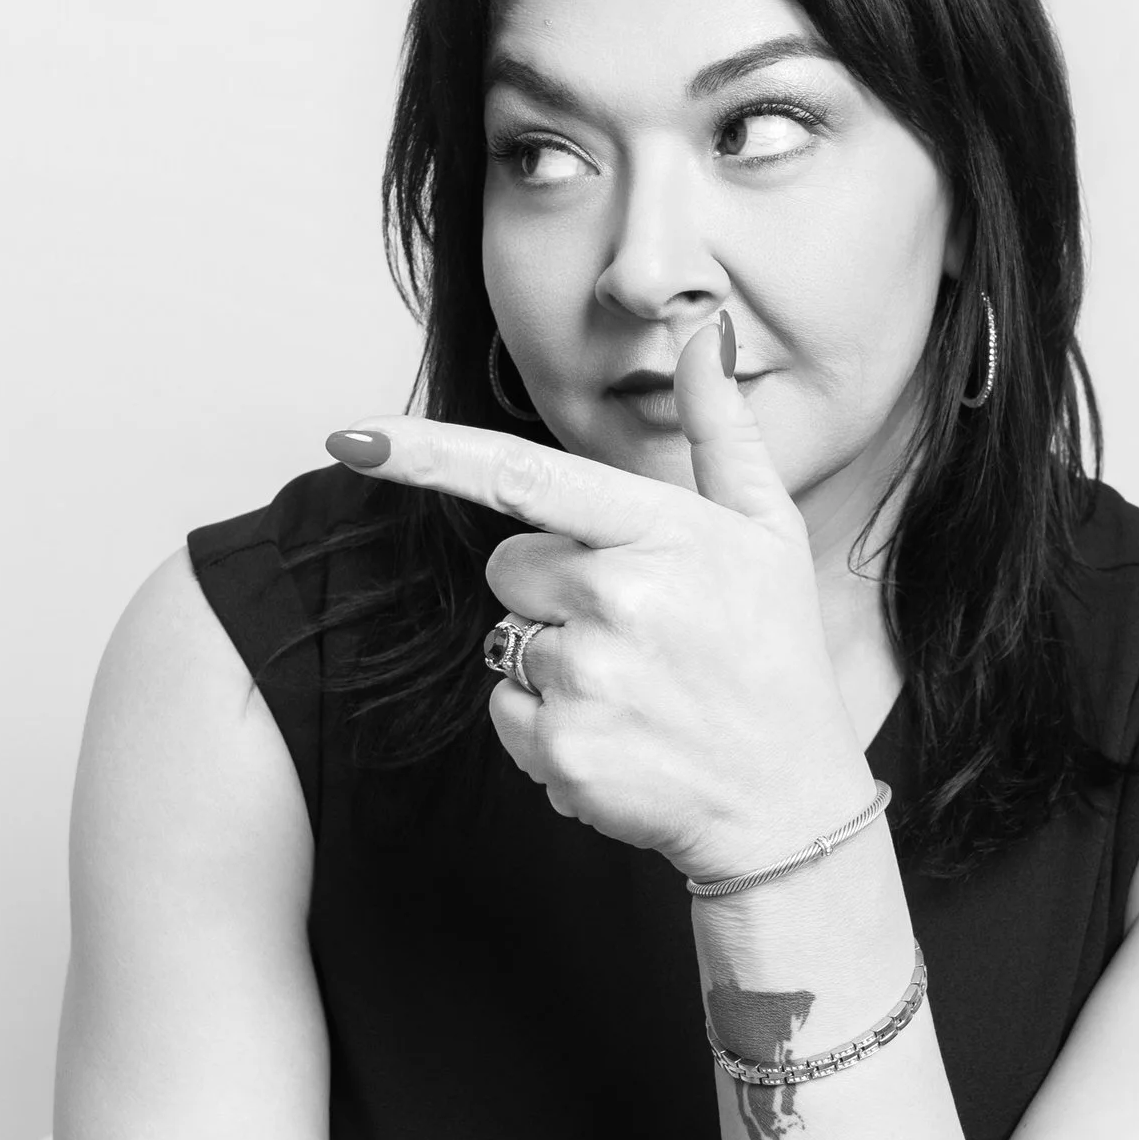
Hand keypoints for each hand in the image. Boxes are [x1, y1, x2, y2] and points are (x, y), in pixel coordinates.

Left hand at [326, 315, 876, 877]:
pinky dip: (547, 731)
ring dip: (554, 667)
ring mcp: (589, 680)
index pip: (521, 477)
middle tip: (638, 632)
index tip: (350, 437)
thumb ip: (723, 429)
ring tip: (638, 693)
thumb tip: (702, 336)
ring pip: (506, 644)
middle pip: (507, 566)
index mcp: (662, 532)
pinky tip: (618, 738)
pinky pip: (506, 715)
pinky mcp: (566, 751)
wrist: (788, 803)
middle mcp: (620, 598)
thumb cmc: (775, 656)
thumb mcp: (768, 531)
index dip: (426, 455)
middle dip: (552, 592)